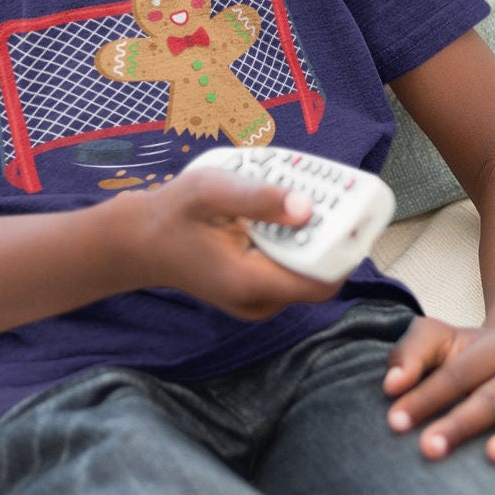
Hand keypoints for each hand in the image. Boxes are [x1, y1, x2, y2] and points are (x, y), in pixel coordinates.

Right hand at [125, 170, 345, 320]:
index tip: (355, 212)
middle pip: (318, 274)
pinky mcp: (254, 293)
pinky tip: (285, 213)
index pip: (322, 280)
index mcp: (251, 283)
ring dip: (313, 237)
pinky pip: (289, 270)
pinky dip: (295, 243)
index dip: (346, 249)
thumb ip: (258, 199)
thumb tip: (307, 208)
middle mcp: (259, 302)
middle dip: (331, 234)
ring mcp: (257, 301)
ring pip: (305, 272)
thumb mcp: (209, 191)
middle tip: (334, 192)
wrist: (139, 243)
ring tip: (310, 196)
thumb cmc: (172, 213)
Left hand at [382, 315, 494, 480]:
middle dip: (458, 426)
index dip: (424, 398)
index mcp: (492, 348)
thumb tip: (391, 385)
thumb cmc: (464, 351)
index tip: (394, 421)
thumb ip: (410, 353)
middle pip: (489, 401)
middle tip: (428, 448)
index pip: (455, 375)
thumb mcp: (437, 337)